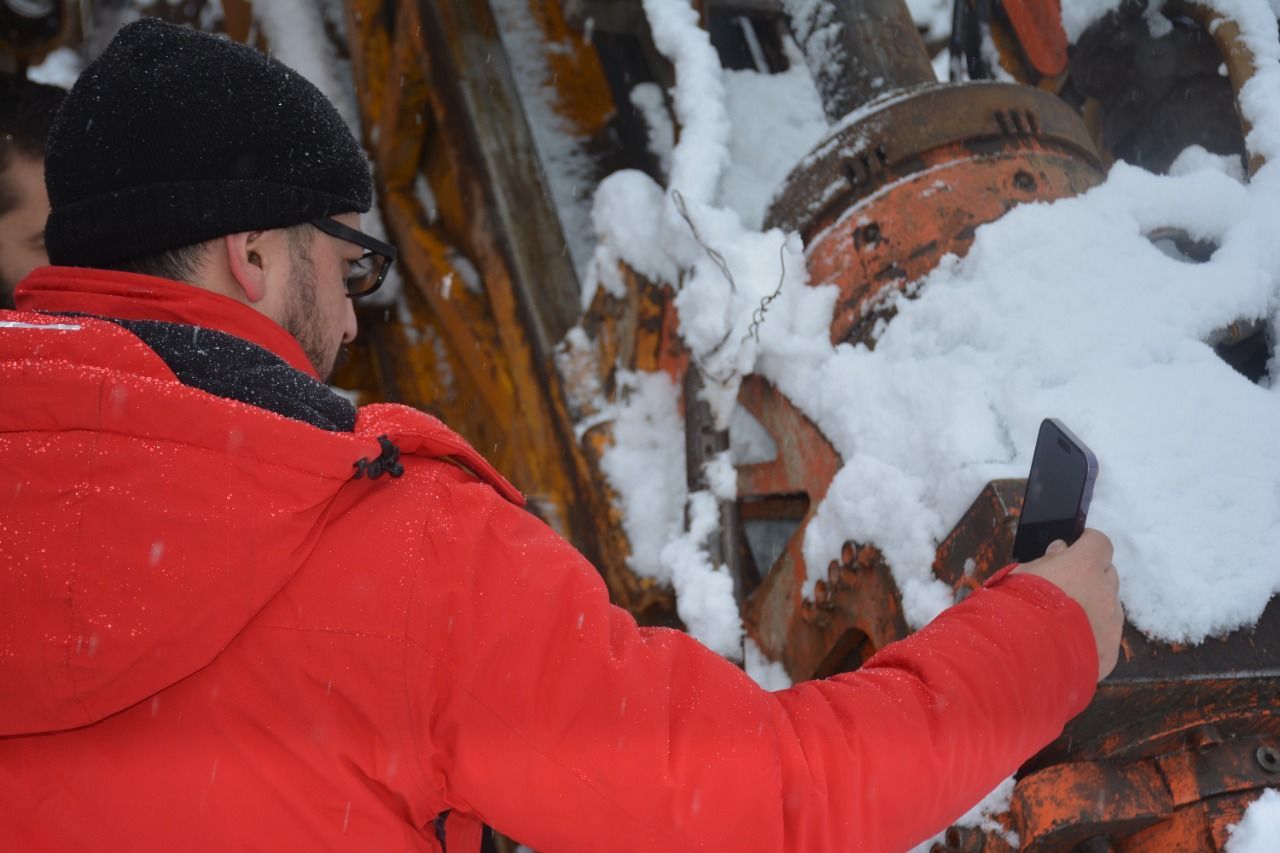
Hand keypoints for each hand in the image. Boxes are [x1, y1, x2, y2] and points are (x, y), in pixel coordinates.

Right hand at [1014, 530, 1122, 680]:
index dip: (1089, 544)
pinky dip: (1092, 637)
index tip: (1078, 547)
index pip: (1099, 543)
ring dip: (1094, 608)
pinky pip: (1106, 638)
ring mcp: (1111, 623)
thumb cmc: (1014, 609)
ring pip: (1110, 607)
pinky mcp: (1109, 652)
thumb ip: (1046, 561)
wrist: (1017, 658)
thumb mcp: (1021, 574)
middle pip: (1108, 575)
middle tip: (1066, 586)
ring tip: (1064, 621)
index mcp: (1083, 566)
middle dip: (1091, 576)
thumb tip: (1060, 551)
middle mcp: (1104, 592)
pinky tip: (1067, 643)